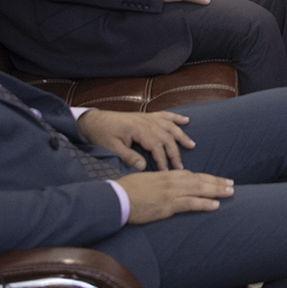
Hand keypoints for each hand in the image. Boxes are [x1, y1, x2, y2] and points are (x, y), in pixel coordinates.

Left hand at [77, 109, 194, 170]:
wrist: (94, 120)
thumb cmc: (102, 134)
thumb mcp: (111, 148)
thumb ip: (128, 157)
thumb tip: (143, 167)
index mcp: (138, 130)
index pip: (156, 146)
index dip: (162, 160)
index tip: (166, 172)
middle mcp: (147, 122)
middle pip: (166, 137)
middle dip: (175, 152)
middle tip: (180, 167)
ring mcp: (148, 117)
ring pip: (170, 126)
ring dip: (181, 135)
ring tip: (191, 145)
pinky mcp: (147, 116)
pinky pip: (165, 115)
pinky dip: (176, 117)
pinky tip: (186, 120)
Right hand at [118, 169, 233, 223]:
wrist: (115, 197)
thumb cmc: (127, 190)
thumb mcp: (147, 181)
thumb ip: (161, 182)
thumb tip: (169, 186)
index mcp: (167, 175)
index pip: (192, 175)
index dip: (207, 178)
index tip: (218, 180)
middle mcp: (172, 181)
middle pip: (200, 180)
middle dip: (217, 182)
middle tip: (232, 184)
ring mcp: (171, 193)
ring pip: (199, 190)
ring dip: (216, 191)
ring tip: (230, 192)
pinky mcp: (167, 205)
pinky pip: (190, 203)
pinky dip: (204, 203)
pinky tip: (215, 205)